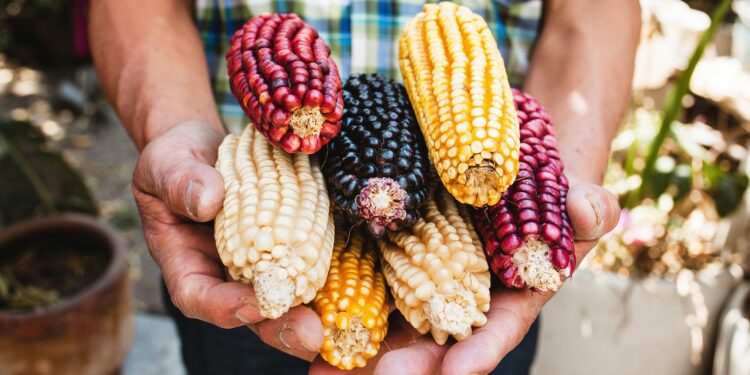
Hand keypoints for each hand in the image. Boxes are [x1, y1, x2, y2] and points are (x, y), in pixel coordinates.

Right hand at [132, 122, 323, 360]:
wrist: (212, 148)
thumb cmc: (178, 158)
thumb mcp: (168, 163)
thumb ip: (180, 182)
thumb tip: (207, 200)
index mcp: (186, 262)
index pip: (199, 296)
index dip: (225, 306)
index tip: (255, 301)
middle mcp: (226, 274)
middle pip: (250, 312)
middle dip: (280, 326)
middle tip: (310, 335)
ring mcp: (261, 265)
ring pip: (285, 300)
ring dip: (312, 313)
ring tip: (338, 322)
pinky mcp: (291, 248)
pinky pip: (309, 268)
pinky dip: (332, 280)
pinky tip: (359, 285)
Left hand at [308, 175, 619, 374]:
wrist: (507, 160)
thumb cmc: (550, 185)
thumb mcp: (576, 195)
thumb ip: (589, 208)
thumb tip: (589, 210)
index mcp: (508, 297)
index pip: (495, 331)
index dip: (477, 352)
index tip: (455, 372)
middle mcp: (459, 299)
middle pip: (432, 342)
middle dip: (404, 365)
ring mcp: (420, 277)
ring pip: (388, 320)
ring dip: (356, 347)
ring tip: (321, 368)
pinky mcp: (388, 253)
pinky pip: (360, 278)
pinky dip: (333, 297)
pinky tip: (303, 314)